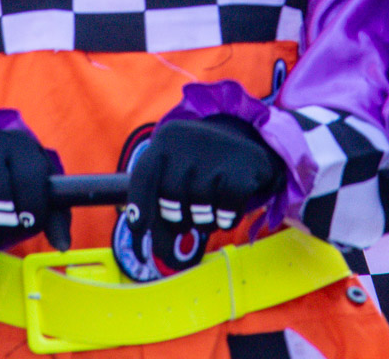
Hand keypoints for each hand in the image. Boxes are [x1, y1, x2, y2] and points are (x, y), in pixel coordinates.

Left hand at [127, 117, 284, 243]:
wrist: (249, 140)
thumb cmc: (202, 166)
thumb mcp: (176, 171)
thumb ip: (161, 204)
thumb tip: (156, 249)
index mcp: (165, 140)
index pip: (144, 176)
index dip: (139, 206)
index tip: (138, 230)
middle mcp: (189, 140)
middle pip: (172, 197)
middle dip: (178, 218)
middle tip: (187, 221)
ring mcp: (219, 150)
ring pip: (200, 207)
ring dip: (205, 221)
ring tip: (211, 209)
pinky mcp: (245, 165)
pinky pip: (227, 209)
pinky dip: (227, 218)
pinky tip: (228, 209)